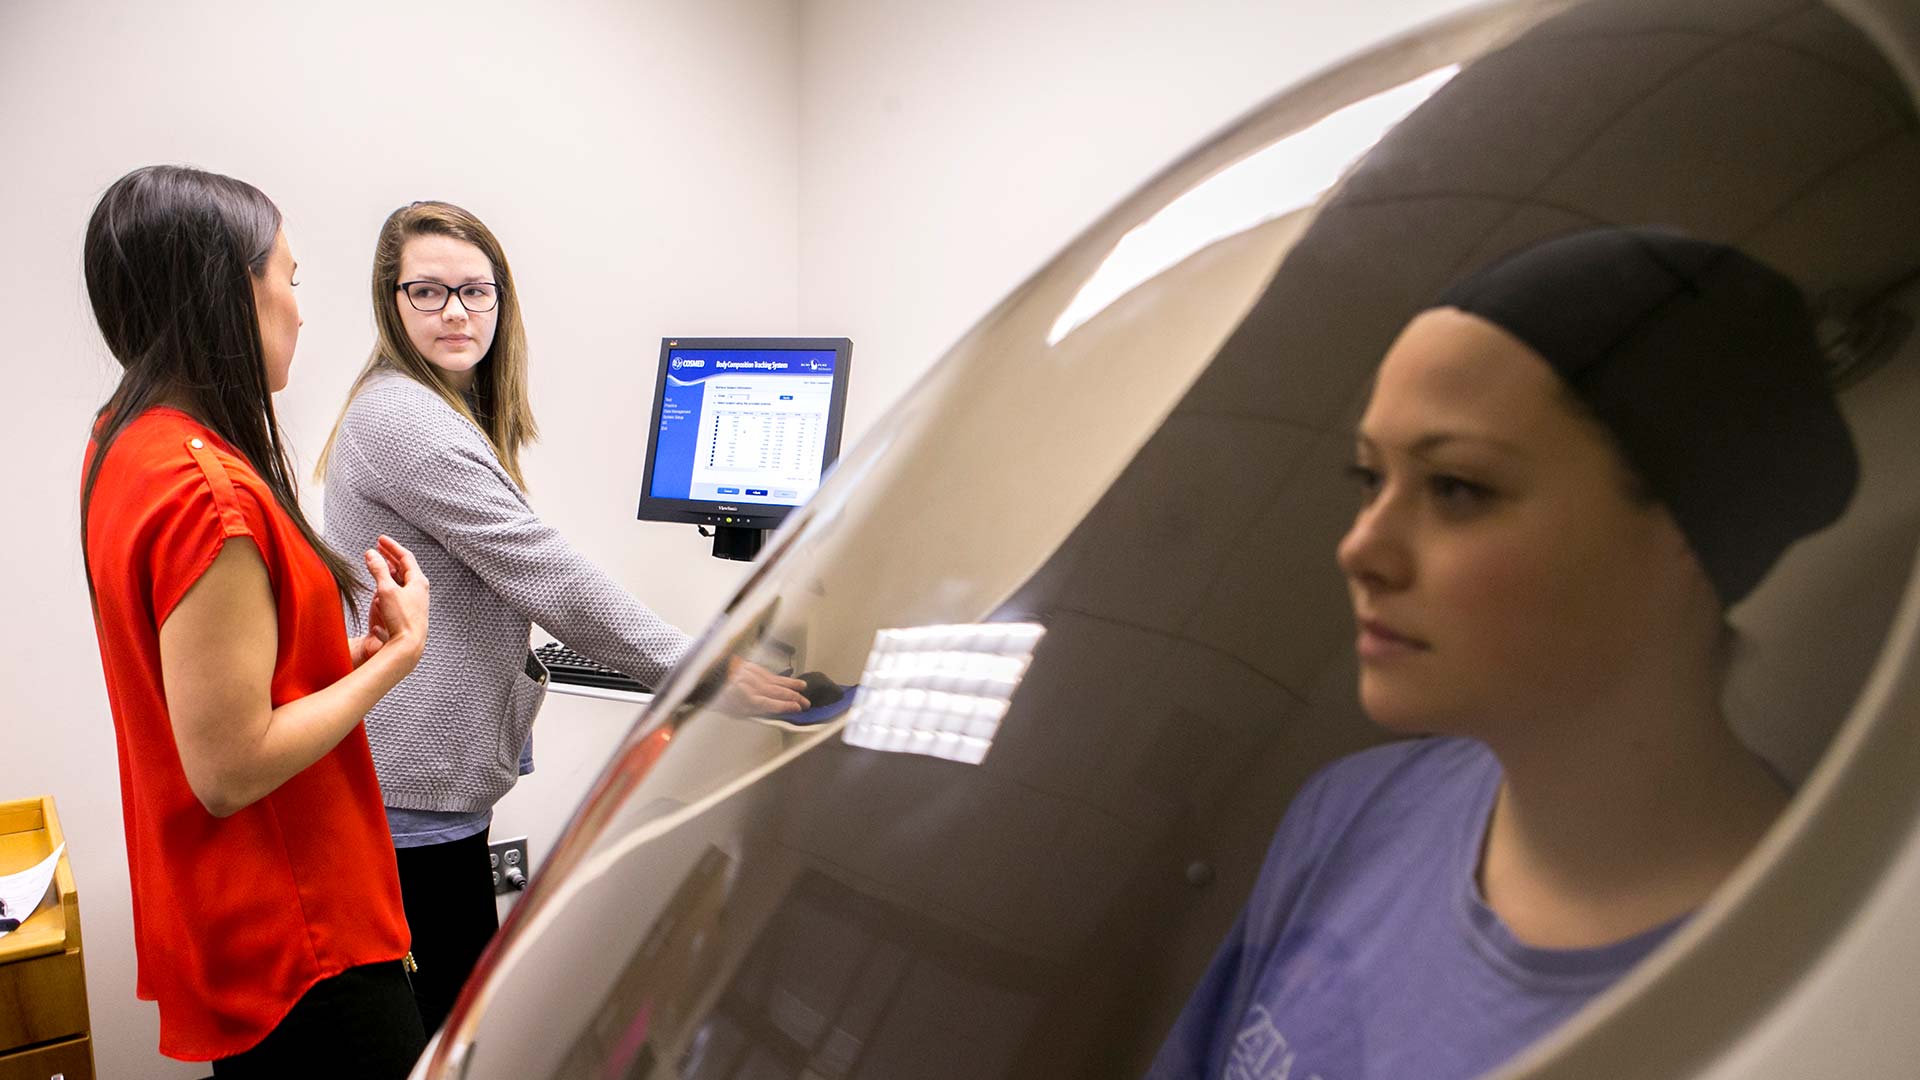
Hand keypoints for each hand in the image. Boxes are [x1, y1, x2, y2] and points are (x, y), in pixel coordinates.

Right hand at [358, 536, 428, 669]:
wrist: (408, 645)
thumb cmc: (401, 619)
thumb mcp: (386, 590)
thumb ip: (378, 570)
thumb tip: (371, 553)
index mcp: (418, 581)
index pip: (405, 557)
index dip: (392, 546)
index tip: (380, 539)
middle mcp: (419, 589)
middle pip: (404, 567)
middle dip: (390, 556)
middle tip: (378, 547)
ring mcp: (415, 600)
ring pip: (401, 579)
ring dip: (388, 569)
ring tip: (378, 562)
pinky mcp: (408, 610)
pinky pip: (398, 590)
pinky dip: (388, 583)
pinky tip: (381, 584)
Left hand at [712, 657, 808, 715]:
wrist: (704, 677)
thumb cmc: (718, 699)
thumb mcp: (734, 712)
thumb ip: (753, 712)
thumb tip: (774, 712)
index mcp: (744, 699)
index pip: (771, 703)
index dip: (786, 706)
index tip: (797, 708)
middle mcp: (749, 685)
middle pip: (776, 692)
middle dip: (793, 697)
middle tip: (806, 703)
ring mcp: (750, 674)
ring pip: (775, 680)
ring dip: (791, 685)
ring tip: (803, 688)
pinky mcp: (749, 666)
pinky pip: (768, 673)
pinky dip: (780, 677)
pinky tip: (788, 680)